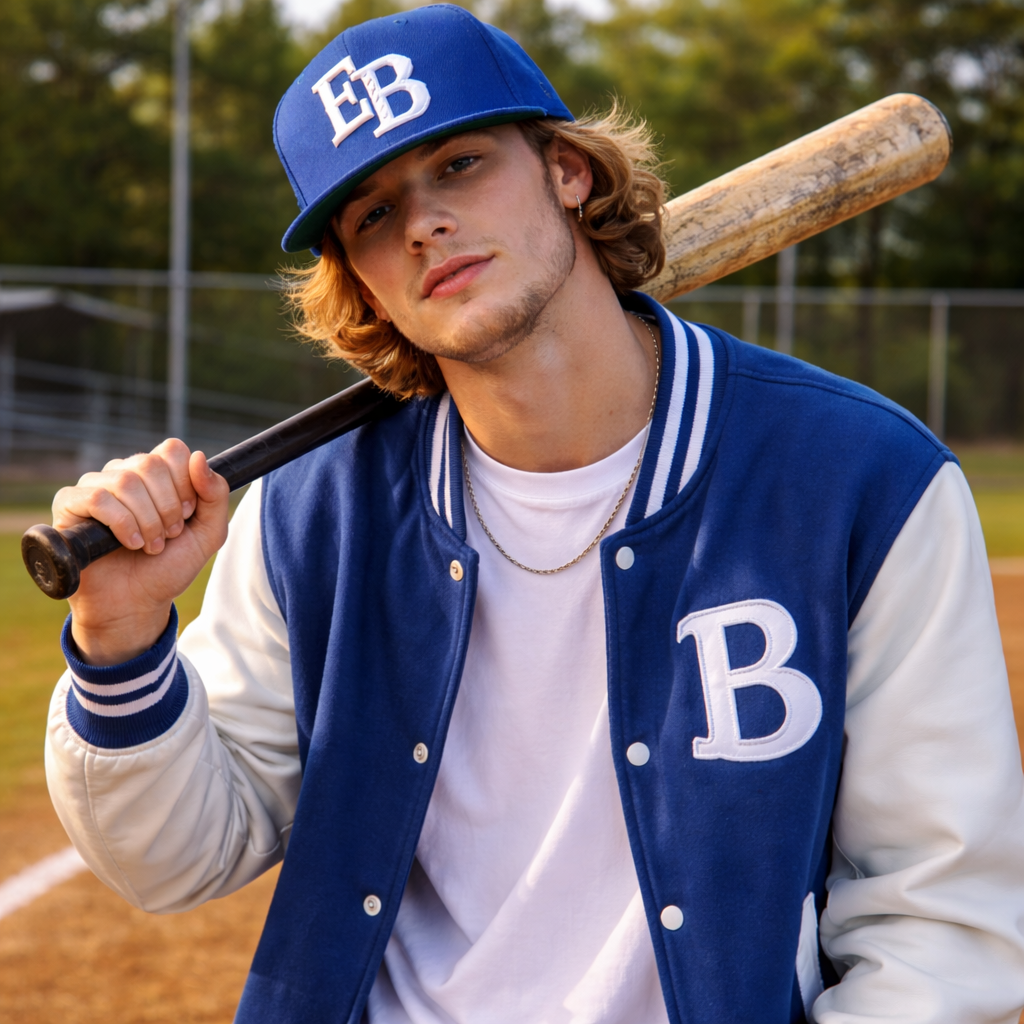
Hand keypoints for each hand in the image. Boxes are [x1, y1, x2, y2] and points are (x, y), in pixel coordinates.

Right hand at [53, 439, 229, 665]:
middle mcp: (124, 474)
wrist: (136, 604)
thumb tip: (199, 457)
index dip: (185, 483)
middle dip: (168, 507)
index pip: (173, 451)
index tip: (187, 515)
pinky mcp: (69, 505)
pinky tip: (130, 543)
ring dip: (147, 521)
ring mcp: (95, 487)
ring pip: (125, 481)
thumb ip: (216, 496)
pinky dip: (122, 523)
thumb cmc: (168, 567)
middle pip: (150, 464)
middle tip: (169, 536)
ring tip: (150, 546)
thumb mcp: (208, 534)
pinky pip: (97, 498)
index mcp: (156, 475)